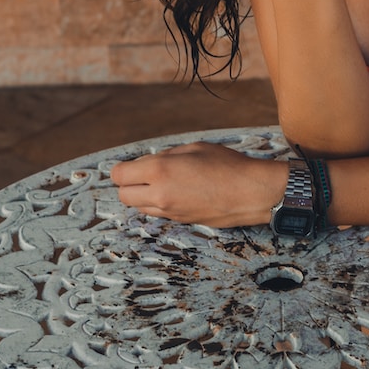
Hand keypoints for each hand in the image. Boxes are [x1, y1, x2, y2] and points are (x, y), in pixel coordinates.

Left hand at [110, 142, 285, 226]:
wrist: (250, 193)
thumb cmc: (227, 165)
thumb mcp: (194, 148)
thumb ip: (167, 156)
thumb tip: (149, 163)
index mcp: (160, 170)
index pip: (119, 175)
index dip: (122, 169)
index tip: (132, 165)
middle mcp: (159, 194)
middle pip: (123, 195)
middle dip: (129, 184)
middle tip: (145, 173)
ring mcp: (169, 211)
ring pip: (139, 206)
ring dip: (143, 195)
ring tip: (164, 182)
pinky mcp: (180, 221)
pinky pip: (158, 213)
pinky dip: (159, 203)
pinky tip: (177, 192)